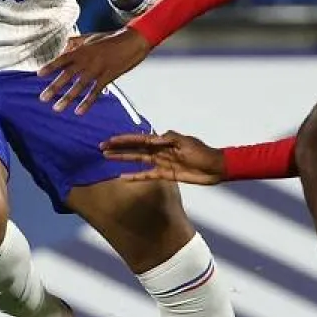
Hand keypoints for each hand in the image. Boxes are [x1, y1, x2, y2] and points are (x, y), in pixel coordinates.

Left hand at [38, 26, 151, 114]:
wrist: (132, 41)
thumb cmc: (111, 38)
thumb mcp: (91, 37)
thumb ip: (76, 42)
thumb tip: (63, 46)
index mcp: (82, 50)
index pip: (62, 59)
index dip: (50, 67)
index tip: (39, 74)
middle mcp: (87, 60)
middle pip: (67, 75)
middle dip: (54, 87)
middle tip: (43, 98)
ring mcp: (97, 70)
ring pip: (79, 86)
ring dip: (67, 98)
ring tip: (57, 108)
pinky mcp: (107, 77)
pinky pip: (95, 92)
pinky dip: (87, 102)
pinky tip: (79, 111)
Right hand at [101, 130, 225, 184]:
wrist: (214, 167)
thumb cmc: (201, 152)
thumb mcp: (186, 142)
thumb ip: (168, 138)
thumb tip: (152, 138)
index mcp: (163, 141)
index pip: (139, 139)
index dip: (124, 140)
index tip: (110, 140)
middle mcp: (158, 151)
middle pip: (134, 149)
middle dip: (118, 148)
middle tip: (102, 148)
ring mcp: (160, 163)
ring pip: (137, 161)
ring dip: (123, 159)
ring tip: (107, 158)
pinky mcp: (165, 175)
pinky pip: (146, 175)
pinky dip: (135, 177)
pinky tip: (123, 178)